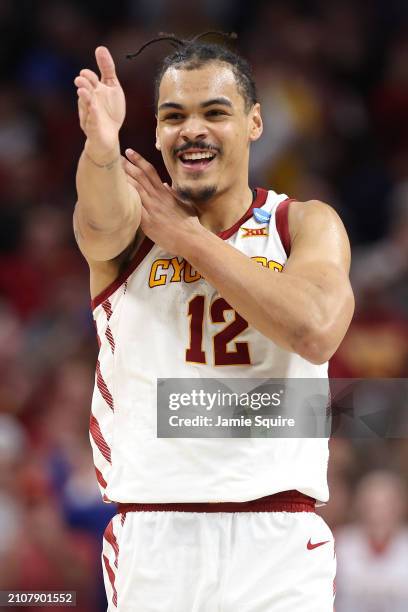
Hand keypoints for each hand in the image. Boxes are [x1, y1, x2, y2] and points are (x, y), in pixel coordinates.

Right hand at [74, 46, 125, 160]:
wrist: (108, 137)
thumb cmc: (109, 111)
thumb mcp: (112, 87)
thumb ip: (107, 69)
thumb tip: (100, 48)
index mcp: (94, 90)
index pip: (90, 80)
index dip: (89, 76)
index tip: (87, 72)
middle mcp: (89, 101)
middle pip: (85, 91)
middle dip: (84, 85)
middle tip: (81, 79)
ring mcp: (89, 114)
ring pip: (86, 105)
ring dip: (84, 98)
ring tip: (83, 91)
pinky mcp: (92, 127)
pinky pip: (92, 121)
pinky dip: (92, 115)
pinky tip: (93, 109)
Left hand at [123, 149, 203, 254]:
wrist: (190, 238)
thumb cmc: (189, 222)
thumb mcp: (183, 203)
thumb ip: (173, 194)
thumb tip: (166, 185)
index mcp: (165, 192)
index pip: (150, 171)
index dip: (139, 160)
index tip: (129, 152)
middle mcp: (157, 197)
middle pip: (139, 177)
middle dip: (126, 165)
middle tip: (115, 157)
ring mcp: (151, 209)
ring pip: (135, 189)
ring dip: (123, 178)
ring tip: (112, 171)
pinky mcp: (147, 222)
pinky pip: (134, 208)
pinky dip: (125, 199)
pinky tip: (115, 194)